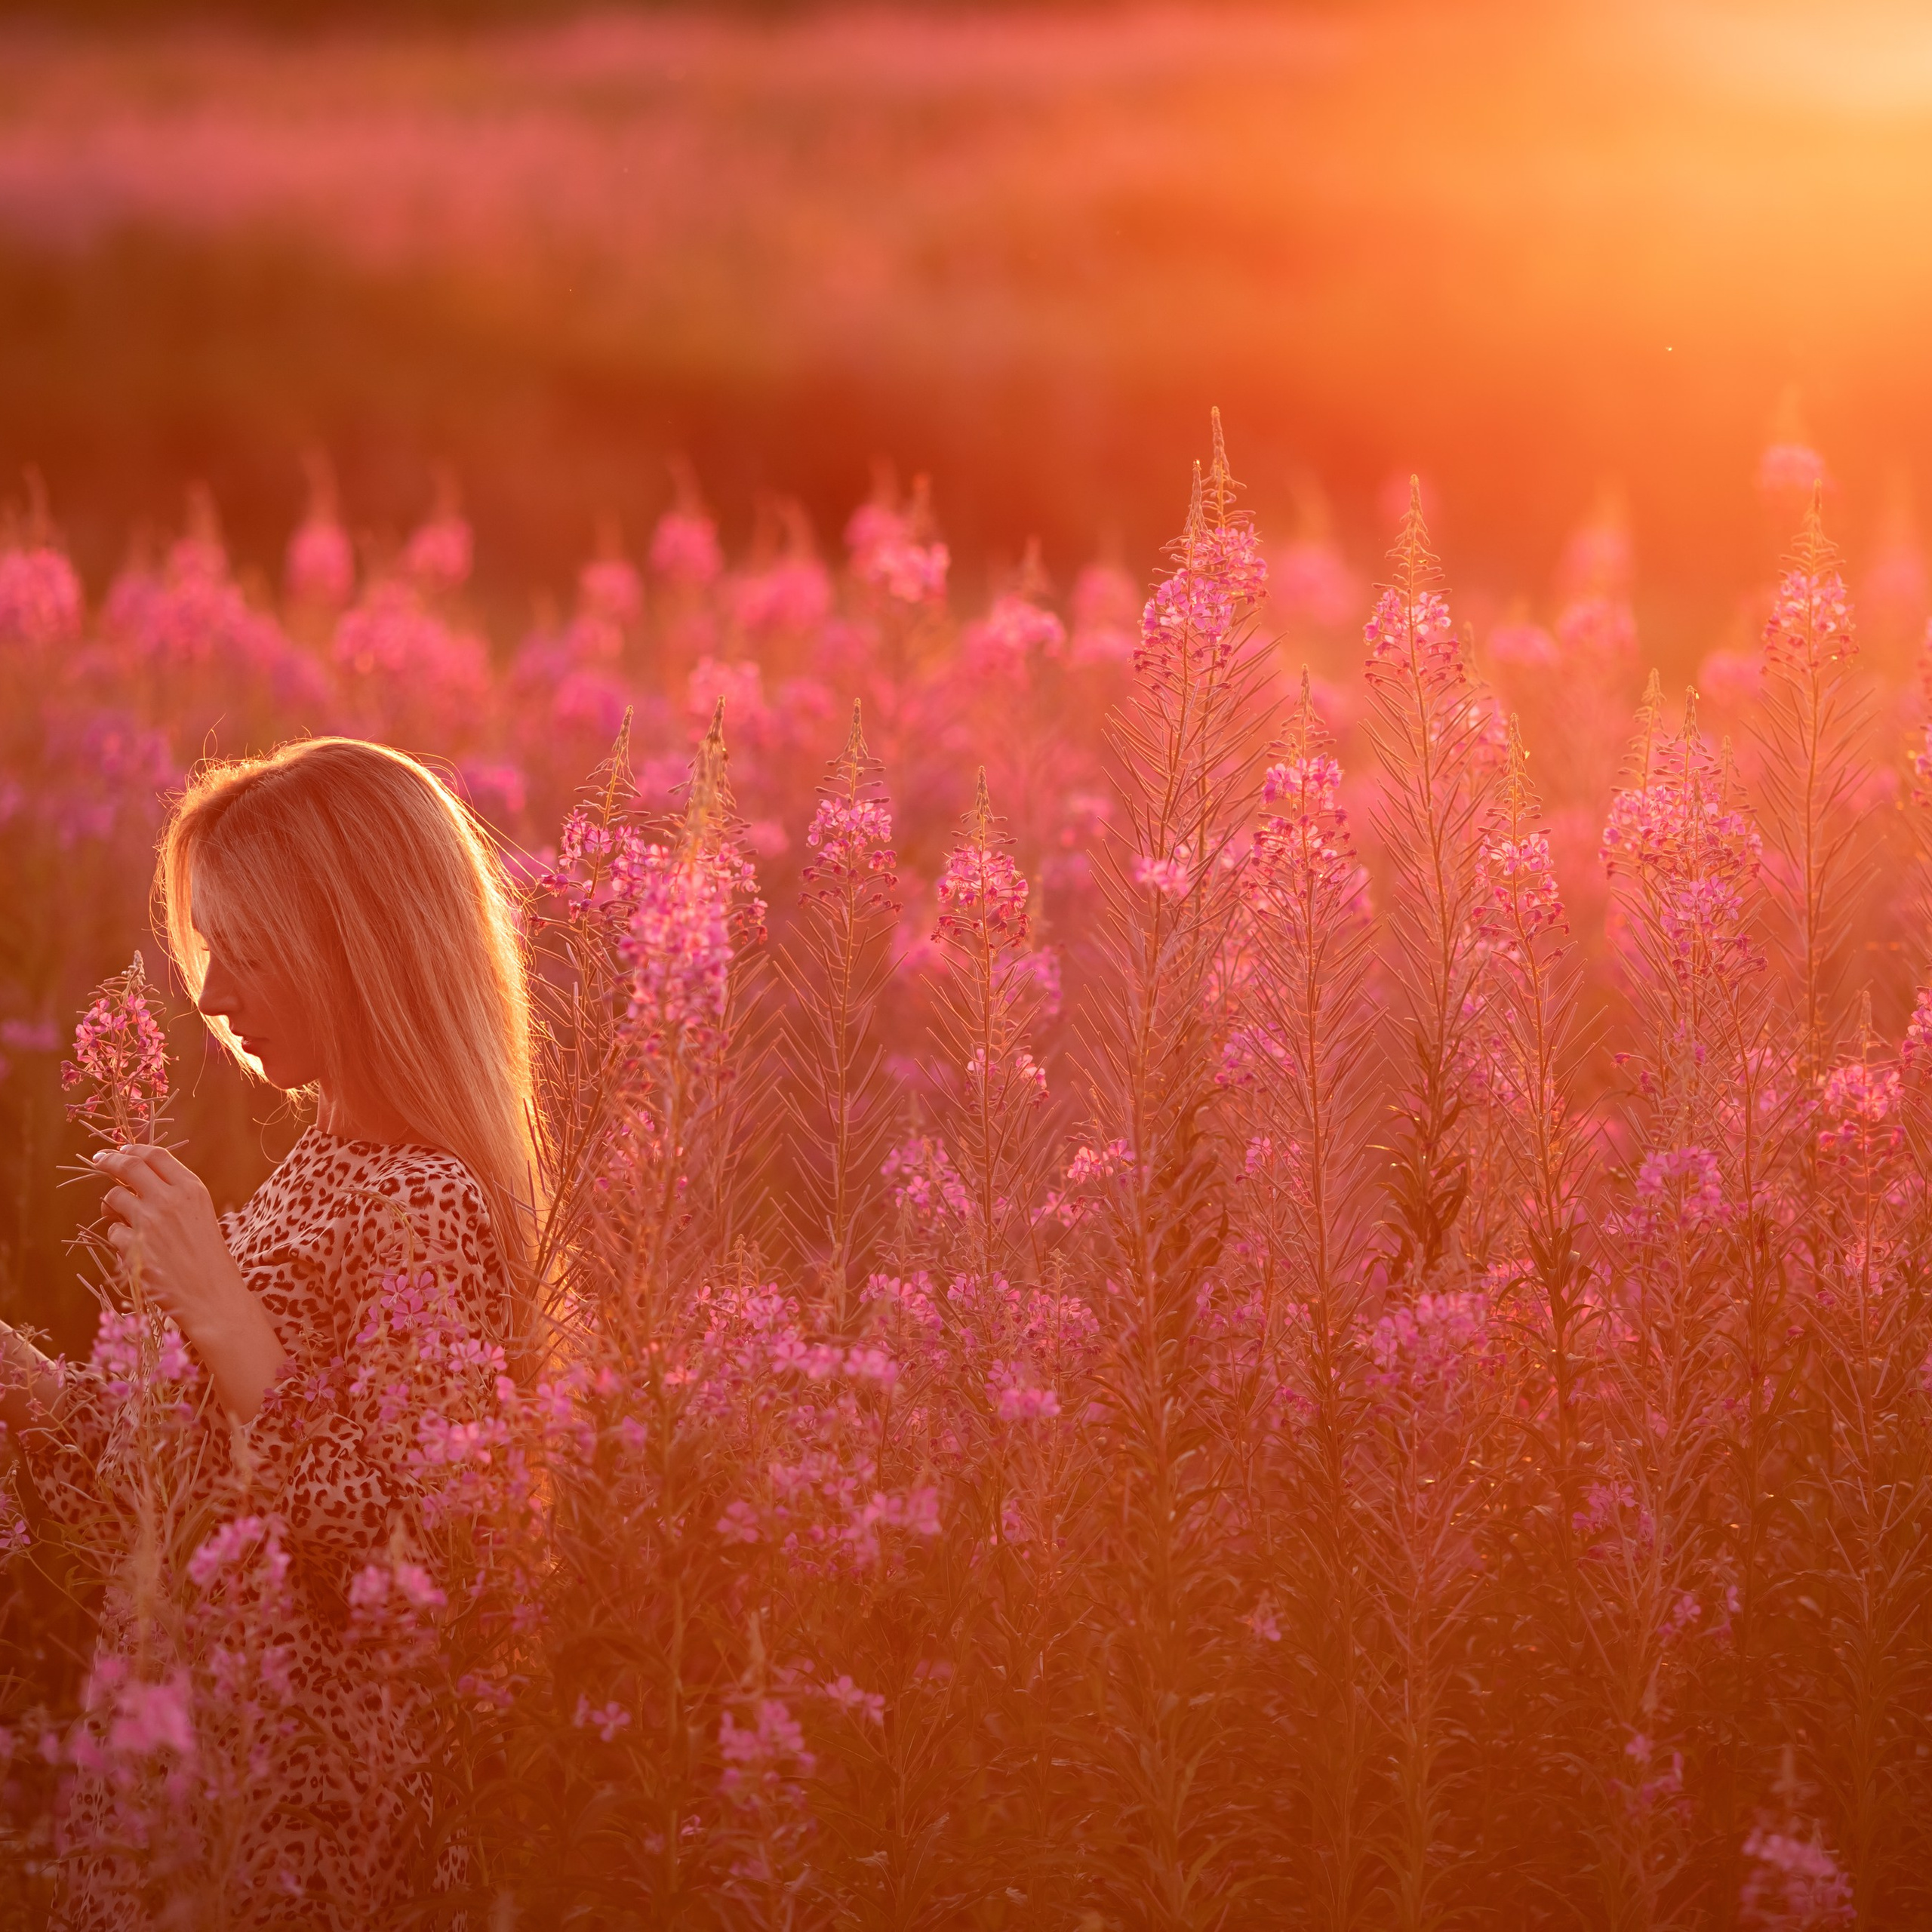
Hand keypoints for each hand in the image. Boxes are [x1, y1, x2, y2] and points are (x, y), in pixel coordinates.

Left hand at [93, 1145, 286, 1420]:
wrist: (212, 1296)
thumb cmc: (207, 1256)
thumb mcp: (199, 1215)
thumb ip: (171, 1194)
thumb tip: (128, 1181)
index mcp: (192, 1189)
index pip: (155, 1154)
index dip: (132, 1149)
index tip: (119, 1151)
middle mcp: (170, 1199)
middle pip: (129, 1165)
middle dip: (109, 1160)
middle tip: (99, 1160)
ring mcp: (149, 1222)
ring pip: (113, 1198)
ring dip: (112, 1206)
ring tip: (124, 1220)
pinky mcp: (132, 1246)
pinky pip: (113, 1232)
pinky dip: (120, 1239)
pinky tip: (138, 1251)